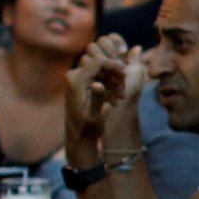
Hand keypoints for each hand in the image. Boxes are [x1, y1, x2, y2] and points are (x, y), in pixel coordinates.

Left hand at [62, 36, 135, 163]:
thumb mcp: (94, 116)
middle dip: (114, 74)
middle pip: (99, 63)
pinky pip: (98, 75)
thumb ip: (97, 98)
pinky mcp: (80, 82)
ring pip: (100, 69)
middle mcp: (73, 76)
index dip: (114, 65)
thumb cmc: (88, 129)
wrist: (79, 137)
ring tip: (119, 97)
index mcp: (76, 82)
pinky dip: (108, 83)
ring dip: (113, 80)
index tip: (125, 76)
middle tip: (122, 92)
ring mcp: (76, 78)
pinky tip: (114, 97)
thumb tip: (97, 84)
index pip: (98, 61)